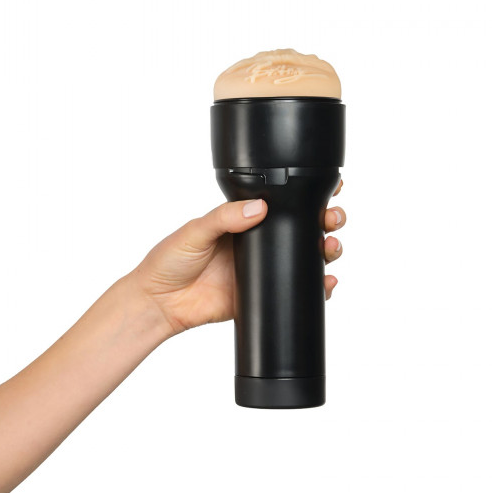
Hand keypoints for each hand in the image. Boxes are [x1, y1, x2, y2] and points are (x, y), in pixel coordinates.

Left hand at [130, 179, 346, 335]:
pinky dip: (317, 289)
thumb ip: (225, 217)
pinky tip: (327, 283)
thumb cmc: (169, 261)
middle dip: (325, 221)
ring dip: (326, 251)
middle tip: (332, 219)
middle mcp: (258, 243)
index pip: (282, 204)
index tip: (329, 189)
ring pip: (305, 259)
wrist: (159, 303)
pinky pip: (294, 291)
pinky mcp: (262, 295)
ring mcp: (262, 269)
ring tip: (331, 247)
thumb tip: (259, 207)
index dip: (307, 196)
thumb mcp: (196, 230)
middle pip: (303, 229)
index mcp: (244, 220)